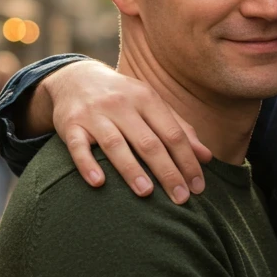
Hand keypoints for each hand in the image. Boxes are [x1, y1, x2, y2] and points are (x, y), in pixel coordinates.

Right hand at [41, 60, 212, 204]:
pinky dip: (86, 164)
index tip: (198, 188)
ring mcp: (94, 114)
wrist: (75, 78)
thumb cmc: (123, 98)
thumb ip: (179, 129)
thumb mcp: (152, 105)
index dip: (187, 161)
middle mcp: (121, 104)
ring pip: (115, 144)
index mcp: (147, 99)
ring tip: (146, 193)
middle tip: (181, 199)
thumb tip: (206, 157)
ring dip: (131, 169)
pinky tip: (98, 182)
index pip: (173, 134)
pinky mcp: (70, 124)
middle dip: (167, 172)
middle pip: (148, 142)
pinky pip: (77, 146)